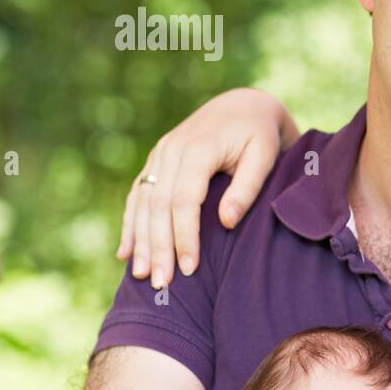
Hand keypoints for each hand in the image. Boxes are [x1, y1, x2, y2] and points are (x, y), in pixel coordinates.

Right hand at [116, 88, 298, 286]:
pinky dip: (131, 225)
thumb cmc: (260, 134)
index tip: (188, 268)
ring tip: (141, 276)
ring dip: (141, 241)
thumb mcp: (264, 155)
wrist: (243, 105)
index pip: (184, 200)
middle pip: (158, 206)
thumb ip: (247, 188)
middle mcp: (171, 150)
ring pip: (143, 203)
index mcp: (199, 148)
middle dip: (158, 247)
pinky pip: (138, 195)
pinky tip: (126, 253)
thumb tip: (226, 222)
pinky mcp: (156, 161)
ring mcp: (159, 154)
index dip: (184, 236)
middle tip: (160, 284)